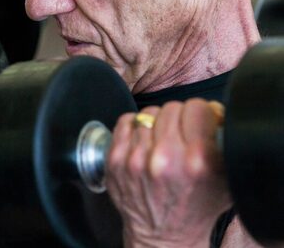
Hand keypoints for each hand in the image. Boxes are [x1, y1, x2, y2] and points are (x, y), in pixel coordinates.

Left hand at [106, 99, 230, 247]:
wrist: (162, 238)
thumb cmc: (195, 208)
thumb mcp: (225, 180)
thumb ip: (224, 142)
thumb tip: (214, 110)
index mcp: (197, 161)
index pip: (197, 107)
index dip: (200, 114)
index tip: (199, 122)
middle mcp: (165, 158)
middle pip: (172, 107)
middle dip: (179, 118)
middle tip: (181, 134)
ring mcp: (137, 158)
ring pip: (148, 114)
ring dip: (157, 124)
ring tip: (161, 142)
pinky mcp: (116, 159)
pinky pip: (126, 121)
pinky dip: (135, 126)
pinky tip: (144, 141)